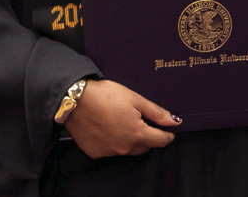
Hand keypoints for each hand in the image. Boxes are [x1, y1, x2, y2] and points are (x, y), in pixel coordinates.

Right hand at [64, 79, 178, 158]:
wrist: (74, 99)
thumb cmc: (103, 95)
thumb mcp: (133, 98)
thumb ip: (155, 112)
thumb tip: (174, 121)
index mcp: (137, 133)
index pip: (160, 140)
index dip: (167, 134)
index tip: (168, 130)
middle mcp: (125, 147)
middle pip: (144, 146)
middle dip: (147, 135)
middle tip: (140, 120)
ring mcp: (110, 151)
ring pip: (128, 149)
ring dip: (129, 139)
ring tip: (120, 120)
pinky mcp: (96, 152)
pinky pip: (111, 150)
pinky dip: (113, 141)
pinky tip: (107, 127)